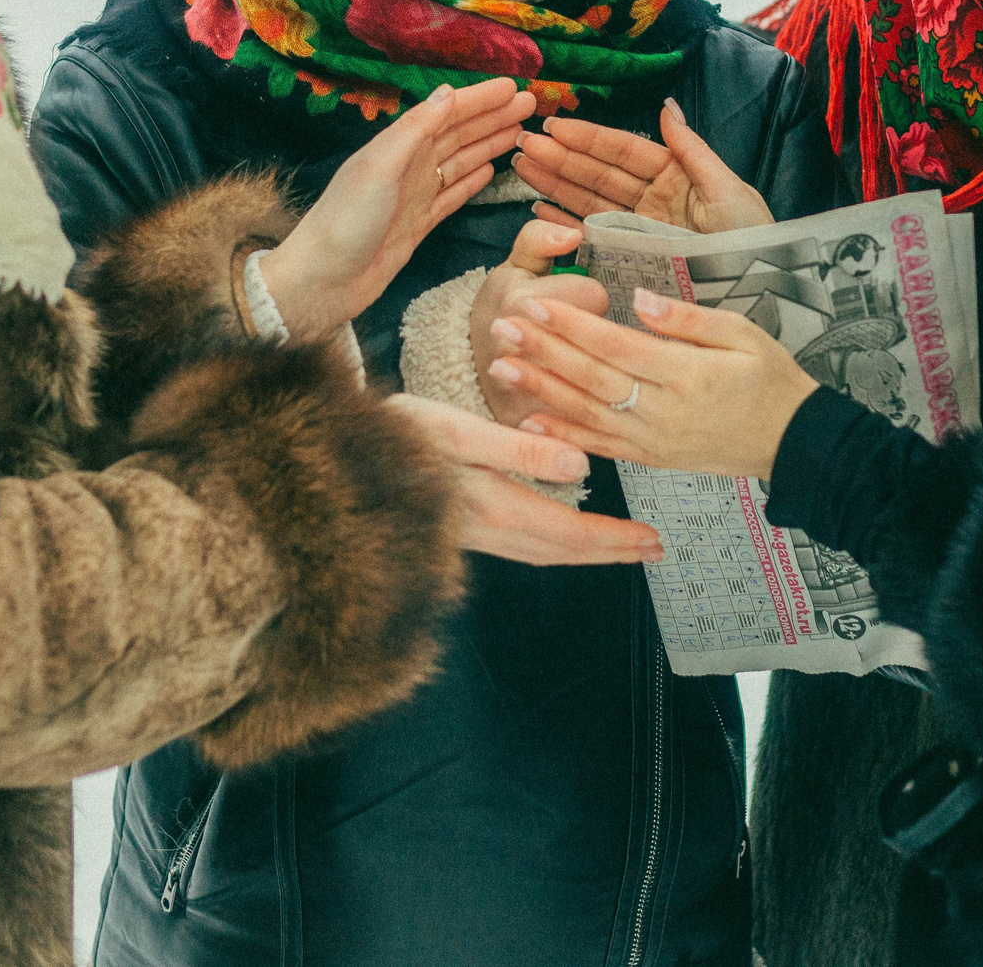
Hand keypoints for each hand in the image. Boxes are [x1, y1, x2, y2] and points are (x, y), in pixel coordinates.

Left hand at [260, 78, 535, 340]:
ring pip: (461, 161)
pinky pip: (453, 195)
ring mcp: (415, 195)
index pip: (447, 113)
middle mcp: (408, 166)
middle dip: (493, 117)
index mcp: (397, 146)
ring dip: (489, 144)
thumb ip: (413, 130)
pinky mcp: (419, 224)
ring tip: (519, 131)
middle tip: (530, 105)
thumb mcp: (378, 167)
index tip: (514, 88)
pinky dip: (472, 180)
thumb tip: (447, 93)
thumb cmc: (344, 221)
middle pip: (459, 134)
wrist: (322, 281)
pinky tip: (491, 170)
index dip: (481, 99)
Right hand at [384, 393, 663, 566]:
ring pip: (541, 552)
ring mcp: (470, 536)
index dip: (614, 540)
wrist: (331, 458)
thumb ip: (520, 450)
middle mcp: (484, 531)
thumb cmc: (395, 433)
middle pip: (561, 551)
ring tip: (619, 545)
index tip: (651, 541)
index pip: (569, 533)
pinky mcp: (458, 530)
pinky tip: (559, 533)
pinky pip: (520, 546)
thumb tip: (581, 468)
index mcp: (491, 507)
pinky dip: (552, 544)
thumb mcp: (458, 430)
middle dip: (609, 552)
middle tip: (651, 550)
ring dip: (584, 551)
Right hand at [472, 219, 609, 425]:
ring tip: (585, 368)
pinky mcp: (529, 423)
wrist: (465, 363)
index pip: (594, 297)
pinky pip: (578, 421)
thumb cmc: (502, 308)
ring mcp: (524, 390)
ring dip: (596, 376)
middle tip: (578, 335)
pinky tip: (592, 406)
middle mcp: (523, 348)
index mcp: (524, 303)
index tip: (578, 303)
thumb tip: (573, 233)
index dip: (591, 299)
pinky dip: (589, 416)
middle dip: (595, 337)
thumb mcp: (515, 266)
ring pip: (595, 381)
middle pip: (597, 339)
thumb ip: (540, 239)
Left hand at [487, 289, 818, 482]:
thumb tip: (640, 299)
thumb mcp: (742, 335)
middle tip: (502, 327)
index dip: (572, 326)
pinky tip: (531, 420)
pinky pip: (600, 447)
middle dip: (543, 352)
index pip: (616, 346)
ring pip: (587, 414)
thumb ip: (688, 319)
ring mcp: (653, 440)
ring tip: (501, 368)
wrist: (792, 442)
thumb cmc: (770, 379)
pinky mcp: (651, 459)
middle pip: (592, 379)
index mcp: (686, 375)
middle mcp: (663, 412)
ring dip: (541, 391)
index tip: (535, 304)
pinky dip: (564, 434)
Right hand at [513, 96, 772, 232]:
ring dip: (555, 184)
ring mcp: (640, 228)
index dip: (587, 138)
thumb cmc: (752, 239)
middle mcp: (652, 198)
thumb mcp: (728, 189)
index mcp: (674, 175)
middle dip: (560, 158)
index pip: (622, 150)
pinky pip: (593, 236)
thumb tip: (666, 107)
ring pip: (589, 200)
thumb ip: (691, 150)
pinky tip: (540, 210)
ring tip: (522, 168)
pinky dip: (566, 223)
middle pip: (598, 173)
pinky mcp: (634, 257)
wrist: (760, 291)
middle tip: (523, 145)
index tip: (554, 126)